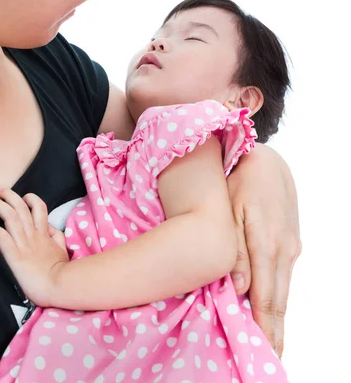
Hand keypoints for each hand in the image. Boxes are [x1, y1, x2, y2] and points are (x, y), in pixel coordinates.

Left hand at [0, 187, 68, 306]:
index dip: (31, 199)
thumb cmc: (61, 270)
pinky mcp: (15, 256)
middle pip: (21, 207)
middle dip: (9, 195)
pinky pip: (3, 238)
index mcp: (44, 233)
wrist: (59, 285)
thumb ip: (56, 236)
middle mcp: (33, 235)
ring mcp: (24, 244)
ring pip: (11, 217)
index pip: (39, 208)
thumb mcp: (62, 249)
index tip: (24, 197)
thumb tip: (49, 227)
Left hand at [227, 144, 300, 357]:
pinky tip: (271, 309)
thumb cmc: (239, 181)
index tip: (262, 354)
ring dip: (277, 317)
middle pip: (279, 301)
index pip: (267, 299)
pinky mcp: (290, 241)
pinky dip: (277, 296)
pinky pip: (282, 276)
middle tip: (269, 361)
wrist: (265, 160)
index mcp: (268, 245)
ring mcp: (290, 246)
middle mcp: (285, 251)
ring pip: (282, 290)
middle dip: (274, 333)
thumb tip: (239, 289)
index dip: (265, 330)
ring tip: (271, 344)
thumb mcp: (230, 211)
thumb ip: (235, 251)